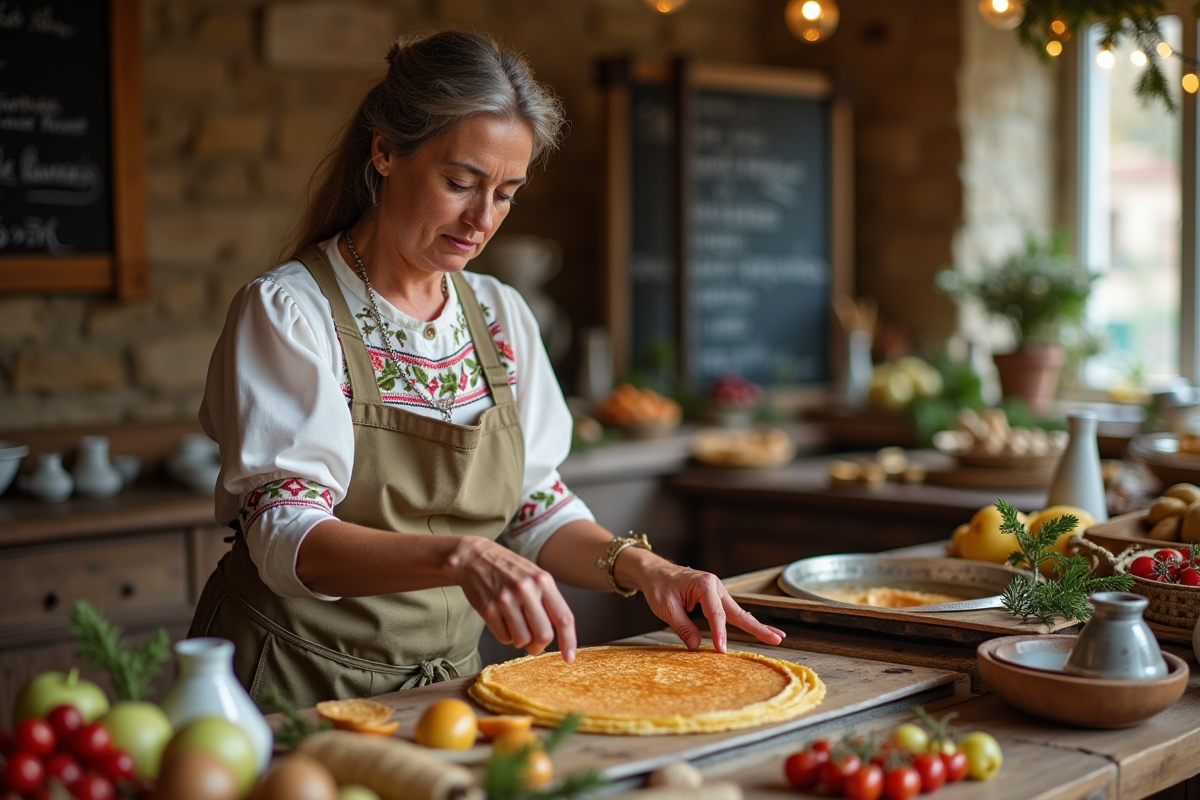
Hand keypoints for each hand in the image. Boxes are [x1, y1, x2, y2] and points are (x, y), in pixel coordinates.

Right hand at [450, 537, 577, 660]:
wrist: (475, 557)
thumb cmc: (509, 569)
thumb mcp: (534, 576)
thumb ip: (547, 601)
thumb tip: (558, 635)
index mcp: (543, 581)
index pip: (563, 617)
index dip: (569, 640)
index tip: (569, 657)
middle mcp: (526, 590)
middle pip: (543, 635)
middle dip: (540, 645)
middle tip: (534, 644)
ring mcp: (505, 599)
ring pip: (523, 640)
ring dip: (521, 641)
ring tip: (516, 626)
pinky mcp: (488, 609)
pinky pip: (504, 638)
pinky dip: (506, 636)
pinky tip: (502, 621)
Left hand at [625, 554, 784, 651]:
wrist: (655, 572)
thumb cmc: (659, 586)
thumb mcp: (666, 608)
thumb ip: (682, 626)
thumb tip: (696, 646)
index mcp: (704, 584)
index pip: (715, 613)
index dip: (719, 633)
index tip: (722, 650)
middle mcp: (716, 586)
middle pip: (738, 611)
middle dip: (757, 627)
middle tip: (776, 638)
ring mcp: (718, 591)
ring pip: (738, 612)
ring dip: (756, 625)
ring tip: (776, 636)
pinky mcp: (716, 598)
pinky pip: (731, 612)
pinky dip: (745, 622)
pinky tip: (758, 629)